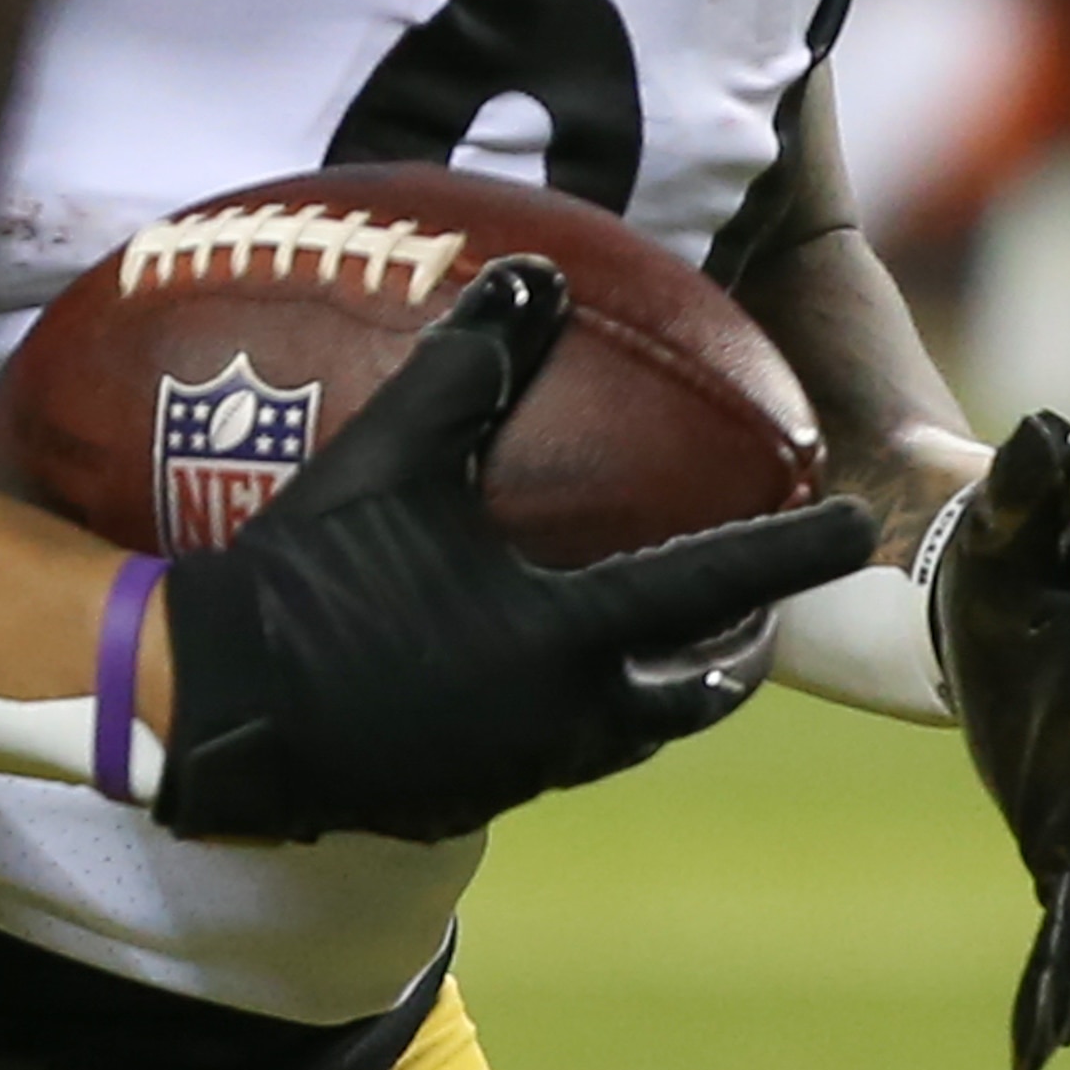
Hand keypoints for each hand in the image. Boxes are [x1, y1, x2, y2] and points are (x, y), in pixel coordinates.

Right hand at [153, 258, 877, 843]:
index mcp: (566, 642)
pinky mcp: (459, 796)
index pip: (710, 587)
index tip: (856, 527)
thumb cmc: (306, 581)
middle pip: (688, 697)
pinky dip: (576, 716)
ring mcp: (510, 772)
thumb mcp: (391, 459)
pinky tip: (537, 676)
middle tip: (759, 614)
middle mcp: (561, 722)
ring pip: (621, 736)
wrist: (212, 715)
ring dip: (658, 692)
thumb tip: (533, 273)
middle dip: (734, 657)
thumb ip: (469, 366)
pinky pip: (549, 756)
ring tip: (665, 647)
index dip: (792, 552)